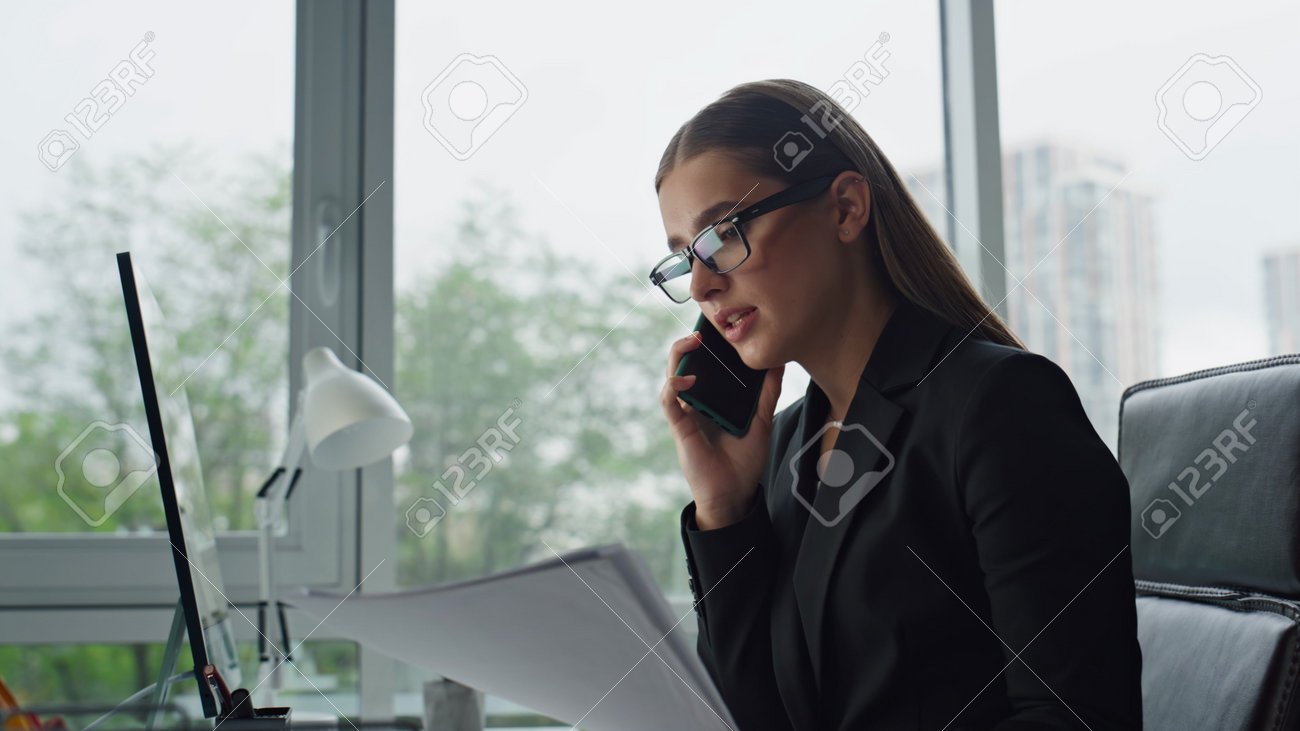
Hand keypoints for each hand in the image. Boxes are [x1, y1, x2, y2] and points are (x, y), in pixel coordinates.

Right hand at [659, 330, 784, 529]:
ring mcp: (686, 413)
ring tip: (692, 342)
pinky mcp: (680, 427)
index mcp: (713, 398)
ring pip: (671, 377)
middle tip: (704, 330)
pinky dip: (674, 387)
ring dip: (678, 356)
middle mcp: (697, 403)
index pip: (704, 365)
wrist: (735, 494)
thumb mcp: (762, 420)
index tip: (717, 328)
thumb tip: (778, 362)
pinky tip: (687, 380)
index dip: (705, 346)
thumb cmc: (744, 460)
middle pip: (683, 365)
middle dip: (688, 343)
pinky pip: (669, 402)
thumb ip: (768, 393)